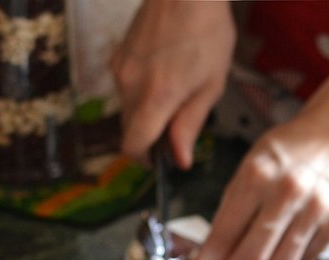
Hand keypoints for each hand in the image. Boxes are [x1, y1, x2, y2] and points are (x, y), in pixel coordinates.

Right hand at [111, 0, 234, 168]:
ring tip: (175, 87)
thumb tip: (180, 159)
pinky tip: (163, 70)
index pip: (133, 145)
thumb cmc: (206, 30)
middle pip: (129, 129)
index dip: (144, 159)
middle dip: (149, 134)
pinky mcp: (117, 56)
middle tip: (178, 122)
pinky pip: (125, 86)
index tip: (159, 160)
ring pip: (127, 107)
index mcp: (157, 97)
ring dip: (146, 110)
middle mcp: (131, 85)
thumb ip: (190, 124)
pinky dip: (141, 90)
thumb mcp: (212, 83)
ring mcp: (120, 69)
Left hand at [180, 110, 328, 259]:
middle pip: (252, 259)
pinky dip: (291, 258)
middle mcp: (287, 193)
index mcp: (257, 176)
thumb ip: (230, 211)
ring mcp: (316, 209)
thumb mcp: (249, 168)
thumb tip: (210, 259)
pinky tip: (289, 239)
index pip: (224, 235)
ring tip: (264, 249)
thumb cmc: (285, 154)